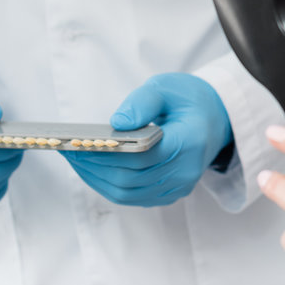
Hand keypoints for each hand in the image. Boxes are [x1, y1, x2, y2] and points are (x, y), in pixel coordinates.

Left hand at [63, 73, 232, 206]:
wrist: (216, 119)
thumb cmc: (189, 100)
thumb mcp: (167, 87)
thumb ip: (143, 102)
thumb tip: (117, 121)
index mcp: (189, 141)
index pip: (142, 156)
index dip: (106, 152)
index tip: (79, 141)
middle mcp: (186, 171)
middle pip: (130, 178)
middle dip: (94, 166)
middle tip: (68, 149)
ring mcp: (179, 186)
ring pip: (127, 192)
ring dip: (96, 178)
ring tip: (75, 158)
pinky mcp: (169, 193)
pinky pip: (132, 196)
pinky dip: (107, 184)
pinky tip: (92, 168)